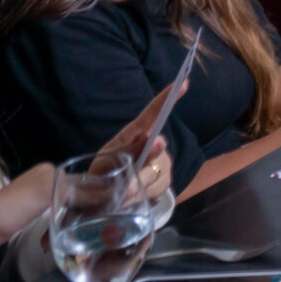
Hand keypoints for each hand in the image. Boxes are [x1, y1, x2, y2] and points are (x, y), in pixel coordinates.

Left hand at [96, 76, 181, 210]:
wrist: (96, 198)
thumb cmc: (101, 171)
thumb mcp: (107, 160)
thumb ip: (128, 150)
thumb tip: (154, 137)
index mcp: (137, 134)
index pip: (155, 112)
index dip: (169, 97)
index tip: (184, 81)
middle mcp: (155, 148)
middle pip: (160, 153)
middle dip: (145, 170)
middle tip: (127, 188)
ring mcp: (162, 167)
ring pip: (160, 176)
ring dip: (140, 189)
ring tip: (121, 198)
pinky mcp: (163, 185)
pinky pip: (159, 192)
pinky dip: (143, 198)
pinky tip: (130, 201)